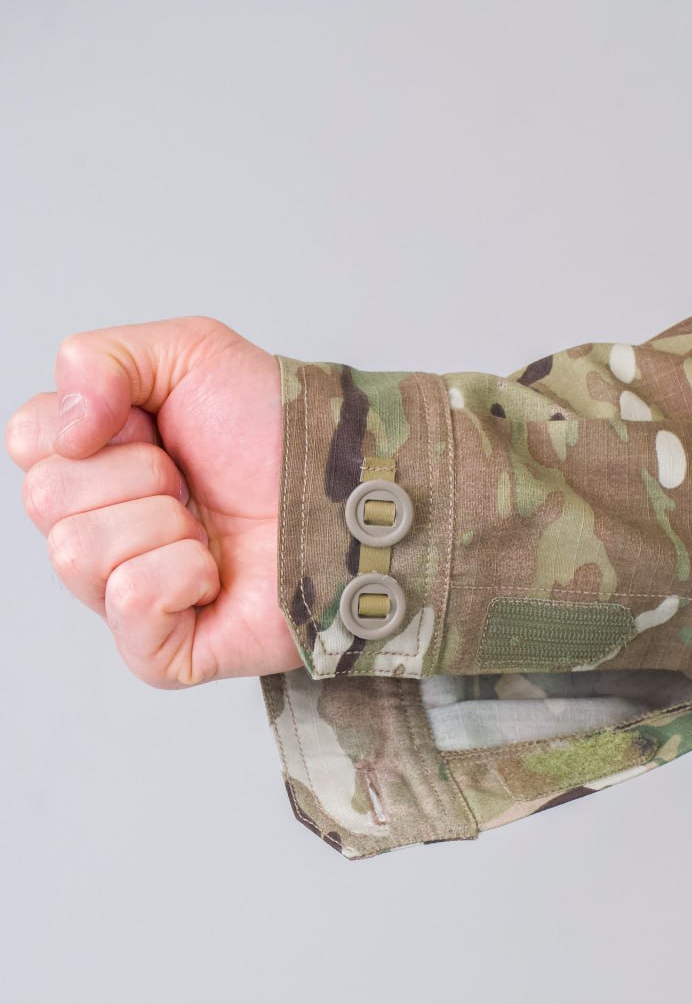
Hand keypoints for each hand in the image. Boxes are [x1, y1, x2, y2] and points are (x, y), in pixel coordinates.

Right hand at [6, 316, 303, 687]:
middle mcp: (101, 532)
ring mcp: (126, 596)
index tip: (156, 426)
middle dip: (136, 472)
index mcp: (96, 466)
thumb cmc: (277, 433)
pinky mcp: (159, 650)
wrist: (348, 489)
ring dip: (162, 522)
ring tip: (209, 526)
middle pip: (45, 498)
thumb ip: (98, 359)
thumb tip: (61, 431)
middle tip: (193, 480)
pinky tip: (216, 573)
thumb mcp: (189, 352)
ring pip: (76, 552)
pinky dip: (181, 574)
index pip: (29, 442)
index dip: (93, 424)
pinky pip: (128, 603)